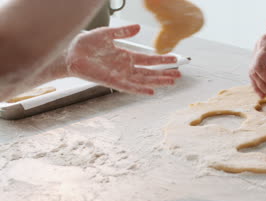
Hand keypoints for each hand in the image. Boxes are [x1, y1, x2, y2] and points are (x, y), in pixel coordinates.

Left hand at [66, 24, 180, 94]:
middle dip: (164, 74)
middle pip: (150, 72)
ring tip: (172, 82)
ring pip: (144, 80)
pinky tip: (152, 91)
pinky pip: (130, 87)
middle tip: (179, 75)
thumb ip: (123, 32)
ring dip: (158, 81)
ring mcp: (120, 76)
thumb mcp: (106, 34)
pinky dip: (141, 89)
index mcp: (126, 56)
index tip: (175, 59)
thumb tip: (138, 27)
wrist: (69, 53)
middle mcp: (126, 68)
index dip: (162, 60)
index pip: (148, 59)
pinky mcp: (113, 82)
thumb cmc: (85, 44)